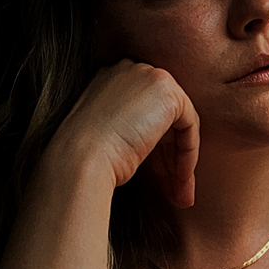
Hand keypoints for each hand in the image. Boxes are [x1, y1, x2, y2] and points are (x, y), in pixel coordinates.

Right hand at [46, 59, 199, 204]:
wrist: (79, 160)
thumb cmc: (85, 159)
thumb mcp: (108, 137)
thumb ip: (134, 131)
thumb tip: (162, 152)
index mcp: (110, 79)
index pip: (145, 114)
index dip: (156, 152)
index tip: (160, 182)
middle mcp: (130, 70)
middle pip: (164, 120)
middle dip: (171, 161)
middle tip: (175, 194)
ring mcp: (149, 76)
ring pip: (179, 124)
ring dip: (182, 164)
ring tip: (181, 198)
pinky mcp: (167, 91)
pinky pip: (190, 124)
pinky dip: (188, 153)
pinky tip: (181, 178)